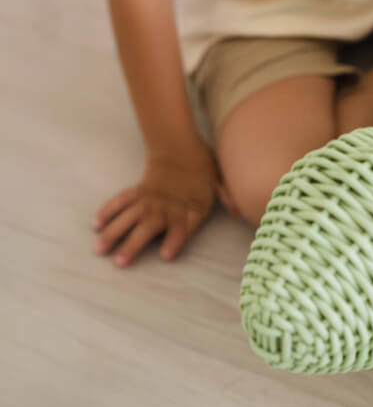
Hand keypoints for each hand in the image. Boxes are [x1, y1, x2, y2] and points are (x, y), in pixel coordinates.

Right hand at [92, 142, 227, 267]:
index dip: (175, 241)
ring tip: (99, 249)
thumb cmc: (203, 168)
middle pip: (148, 228)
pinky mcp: (137, 192)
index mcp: (188, 207)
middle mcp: (165, 206)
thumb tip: (242, 211)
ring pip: (128, 217)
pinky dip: (108, 211)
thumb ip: (228, 198)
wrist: (180, 144)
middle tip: (120, 262)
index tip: (166, 256)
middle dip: (134, 244)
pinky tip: (96, 225)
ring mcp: (148, 199)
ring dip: (113, 233)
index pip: (182, 228)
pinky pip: (120, 202)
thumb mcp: (220, 182)